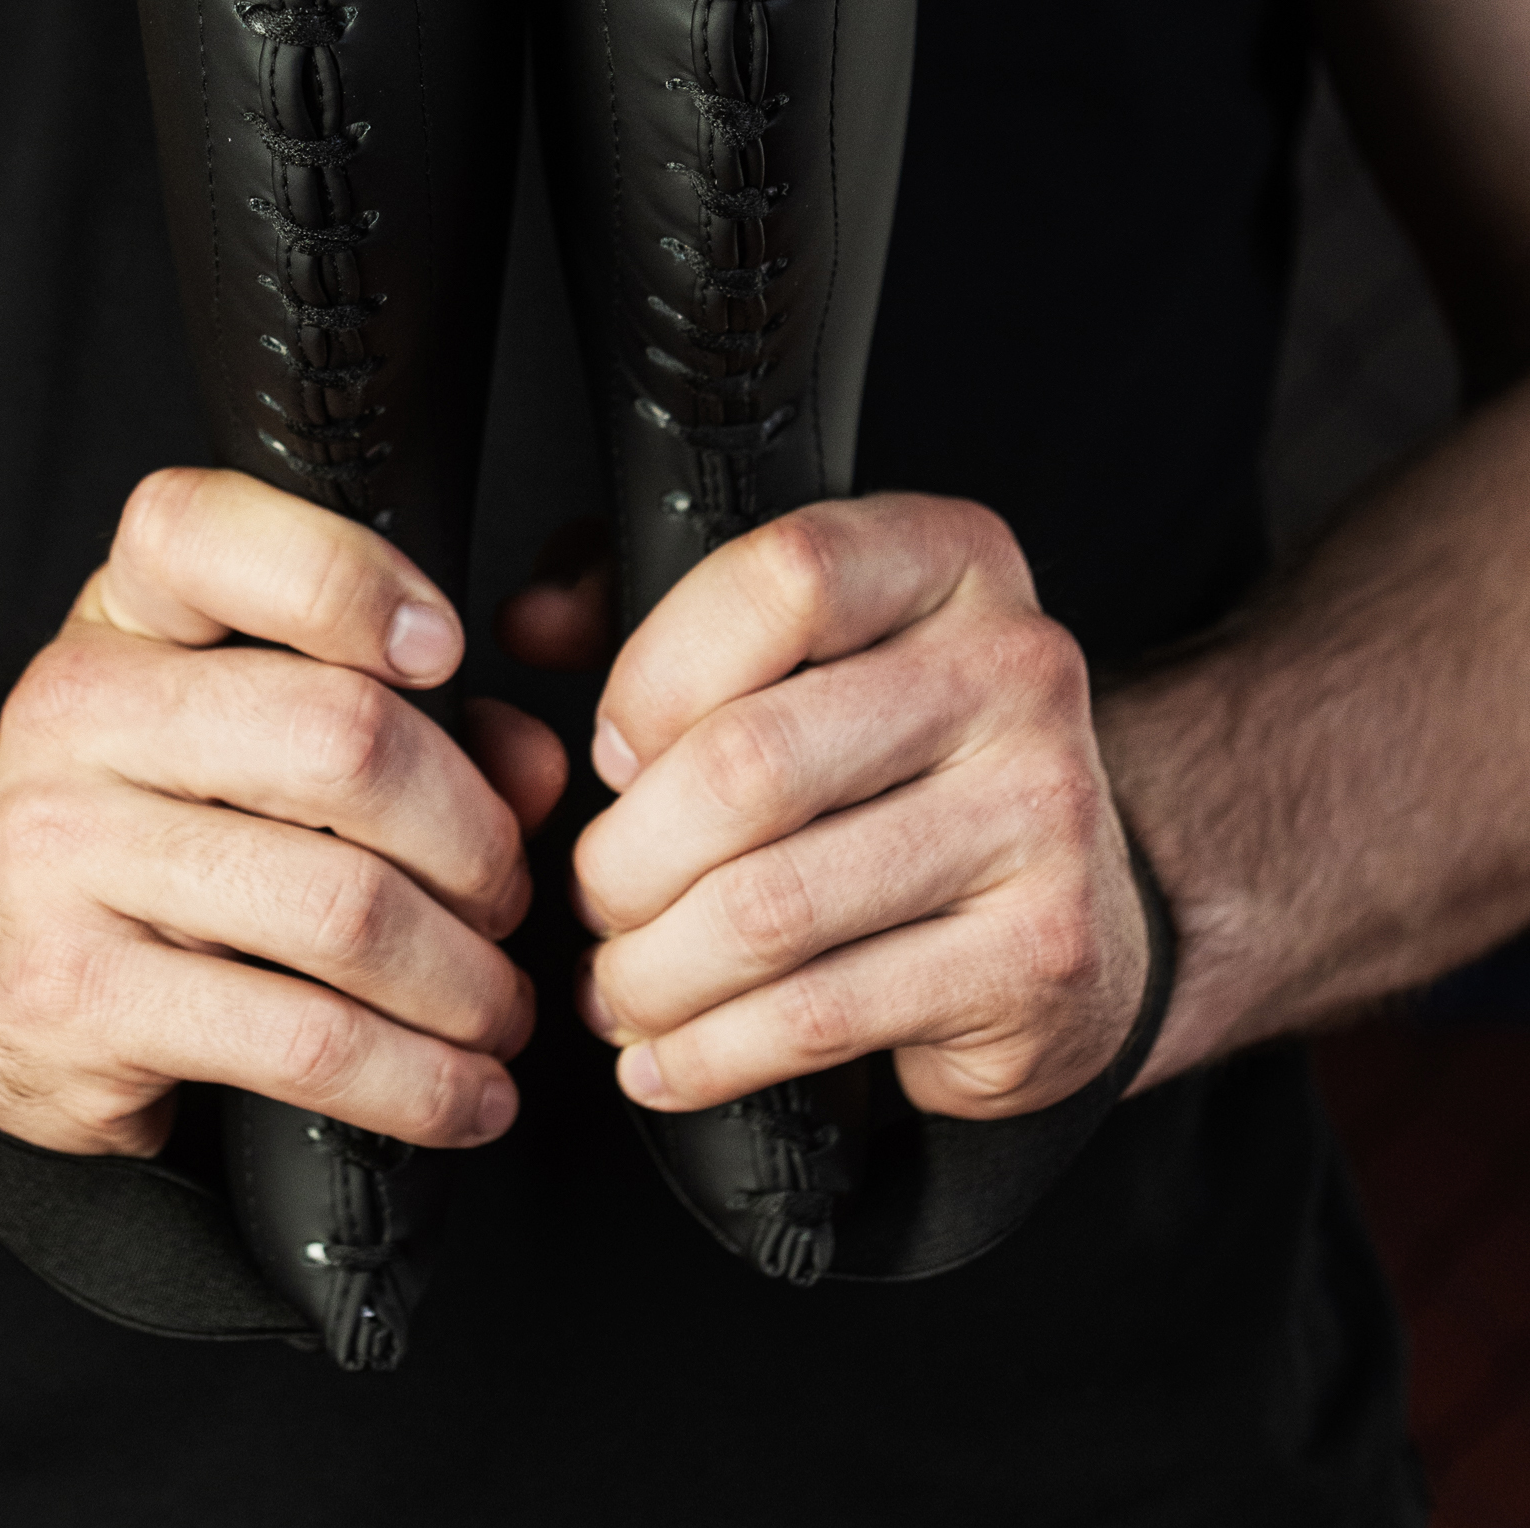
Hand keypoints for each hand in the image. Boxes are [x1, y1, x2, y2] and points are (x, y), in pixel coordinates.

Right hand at [0, 469, 565, 1160]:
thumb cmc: (140, 842)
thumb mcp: (238, 740)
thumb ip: (403, 723)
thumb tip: (531, 769)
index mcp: (122, 620)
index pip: (207, 531)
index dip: (349, 578)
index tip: (445, 651)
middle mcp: (75, 714)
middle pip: (341, 738)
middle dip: (472, 835)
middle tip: (505, 895)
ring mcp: (60, 857)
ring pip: (343, 905)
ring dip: (463, 978)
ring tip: (495, 1006)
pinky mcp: (74, 1000)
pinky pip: (300, 1042)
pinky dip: (417, 1081)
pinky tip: (460, 1095)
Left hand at [564, 495, 1147, 1119]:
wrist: (1083, 893)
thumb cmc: (899, 758)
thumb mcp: (799, 646)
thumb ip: (654, 610)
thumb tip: (532, 625)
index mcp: (949, 559)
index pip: (782, 578)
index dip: (657, 674)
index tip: (614, 751)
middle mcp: (1014, 670)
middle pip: (751, 763)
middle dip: (625, 856)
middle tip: (594, 895)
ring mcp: (1041, 815)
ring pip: (771, 909)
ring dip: (652, 970)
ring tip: (618, 983)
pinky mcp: (1037, 957)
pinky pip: (820, 1017)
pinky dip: (710, 1052)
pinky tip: (670, 1055)